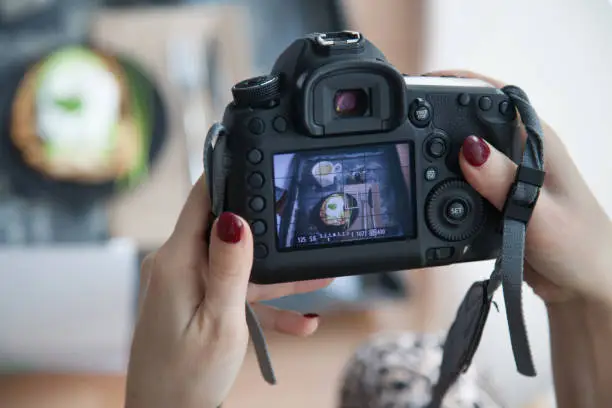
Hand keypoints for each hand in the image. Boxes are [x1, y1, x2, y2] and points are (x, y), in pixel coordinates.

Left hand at [125, 176, 330, 407]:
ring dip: (277, 275)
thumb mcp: (219, 321)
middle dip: (268, 230)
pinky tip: (301, 319)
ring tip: (321, 276)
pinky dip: (264, 303)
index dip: (229, 174)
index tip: (258, 160)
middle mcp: (178, 266)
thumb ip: (229, 268)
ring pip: (238, 266)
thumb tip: (235, 218)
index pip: (202, 198)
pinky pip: (234, 293)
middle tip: (302, 221)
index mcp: (178, 261)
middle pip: (227, 230)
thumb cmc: (186, 377)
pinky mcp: (196, 303)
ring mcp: (187, 285)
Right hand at [426, 70, 611, 305]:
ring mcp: (506, 173)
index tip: (417, 87)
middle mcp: (518, 149)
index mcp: (536, 140)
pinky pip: (461, 180)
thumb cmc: (578, 247)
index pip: (492, 95)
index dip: (455, 83)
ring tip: (405, 159)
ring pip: (461, 151)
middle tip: (400, 127)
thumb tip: (468, 149)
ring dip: (435, 154)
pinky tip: (426, 192)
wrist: (583, 282)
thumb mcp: (541, 215)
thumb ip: (505, 182)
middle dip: (434, 119)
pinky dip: (441, 182)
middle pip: (469, 120)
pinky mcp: (496, 195)